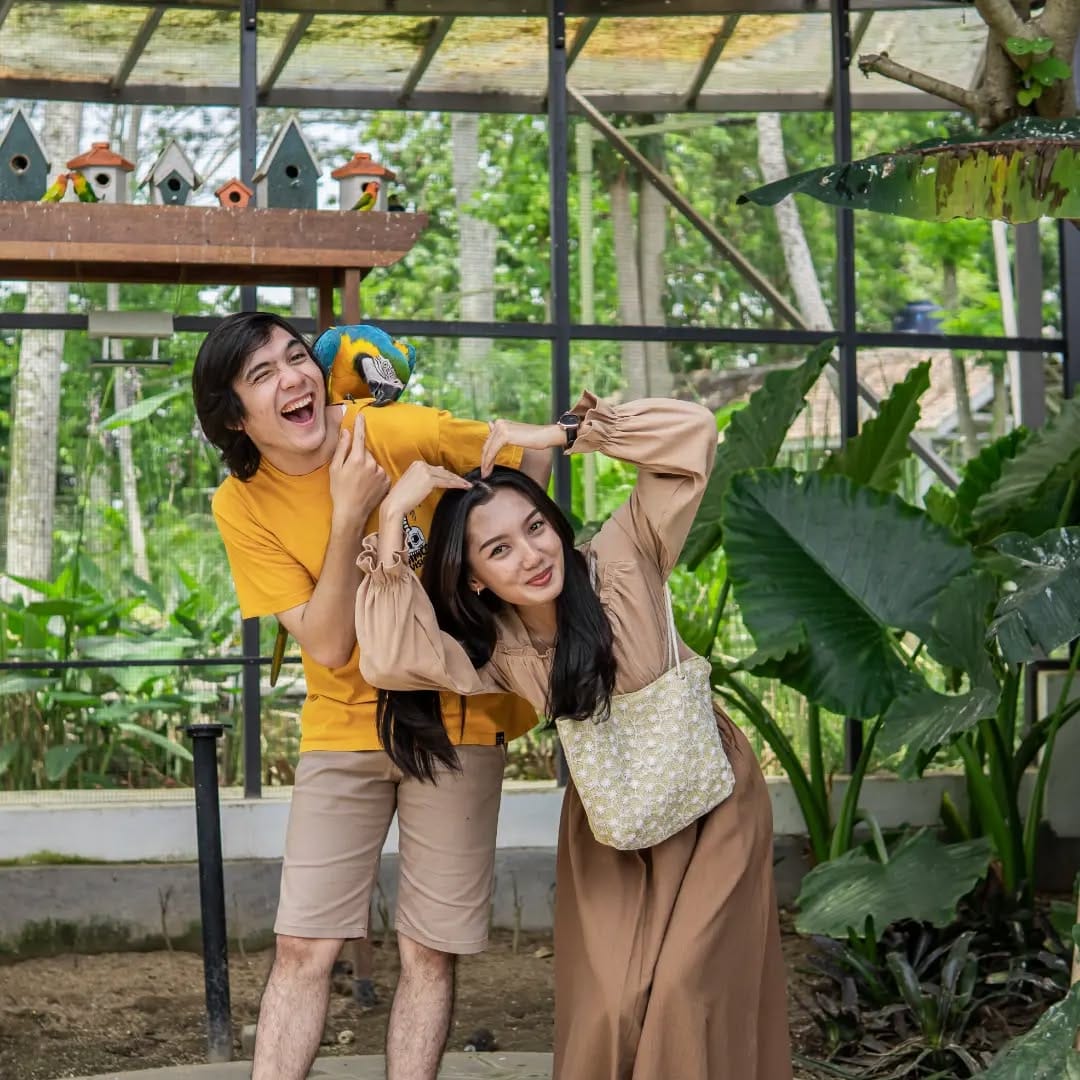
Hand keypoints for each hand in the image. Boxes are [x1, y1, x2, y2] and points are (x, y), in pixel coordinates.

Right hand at [329, 415, 389, 535]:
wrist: (352, 512)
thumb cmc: (339, 491)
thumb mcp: (335, 468)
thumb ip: (342, 449)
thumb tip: (346, 432)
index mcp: (357, 459)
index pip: (359, 436)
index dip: (360, 425)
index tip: (362, 415)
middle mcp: (371, 463)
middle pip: (365, 451)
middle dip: (358, 456)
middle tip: (351, 470)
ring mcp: (381, 472)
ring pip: (373, 462)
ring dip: (367, 466)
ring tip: (359, 480)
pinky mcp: (387, 481)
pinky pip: (379, 472)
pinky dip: (374, 475)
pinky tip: (367, 485)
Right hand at [380, 460, 472, 523]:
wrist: (394, 504)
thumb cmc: (401, 498)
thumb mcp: (414, 483)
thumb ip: (426, 477)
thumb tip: (441, 471)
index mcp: (417, 464)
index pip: (437, 469)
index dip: (448, 475)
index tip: (457, 479)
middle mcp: (421, 464)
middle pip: (443, 472)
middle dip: (455, 477)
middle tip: (466, 482)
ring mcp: (425, 471)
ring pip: (447, 476)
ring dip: (459, 481)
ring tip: (468, 485)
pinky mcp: (429, 480)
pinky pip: (447, 482)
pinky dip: (457, 485)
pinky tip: (464, 488)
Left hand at [480, 419, 563, 477]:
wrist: (546, 435)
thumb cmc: (535, 437)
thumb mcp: (516, 435)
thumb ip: (502, 433)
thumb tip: (490, 425)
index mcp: (501, 422)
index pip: (489, 442)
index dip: (485, 455)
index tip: (485, 467)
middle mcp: (499, 423)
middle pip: (487, 446)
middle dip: (484, 461)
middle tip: (484, 474)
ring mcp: (501, 428)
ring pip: (488, 450)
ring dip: (486, 464)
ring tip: (486, 474)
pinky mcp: (504, 436)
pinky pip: (492, 452)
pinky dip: (489, 462)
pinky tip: (489, 470)